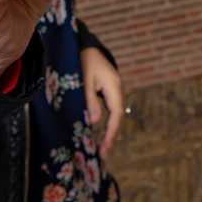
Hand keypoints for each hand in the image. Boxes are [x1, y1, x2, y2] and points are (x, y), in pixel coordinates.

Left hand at [81, 46, 124, 160]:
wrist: (85, 46)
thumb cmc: (82, 60)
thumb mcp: (83, 79)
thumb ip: (89, 99)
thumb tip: (95, 122)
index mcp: (114, 85)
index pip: (116, 113)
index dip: (111, 132)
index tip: (105, 148)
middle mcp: (118, 88)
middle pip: (119, 117)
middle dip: (112, 136)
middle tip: (103, 156)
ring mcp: (115, 90)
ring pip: (116, 115)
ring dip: (111, 132)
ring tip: (103, 150)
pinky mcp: (110, 92)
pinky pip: (112, 110)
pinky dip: (108, 123)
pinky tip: (102, 134)